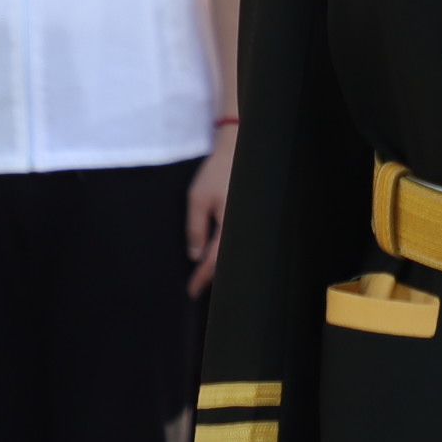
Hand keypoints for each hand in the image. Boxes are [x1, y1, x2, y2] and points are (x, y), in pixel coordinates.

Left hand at [187, 135, 236, 296]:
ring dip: (221, 266)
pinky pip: (239, 242)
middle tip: (197, 287)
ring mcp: (249, 224)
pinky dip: (228, 252)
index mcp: (230, 225)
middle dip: (213, 277)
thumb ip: (195, 227)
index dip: (202, 278)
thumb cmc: (217, 172)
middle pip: (229, 262)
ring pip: (235, 253)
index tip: (191, 291)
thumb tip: (195, 255)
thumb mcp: (198, 198)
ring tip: (206, 276)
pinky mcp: (251, 218)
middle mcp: (243, 228)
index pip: (215, 261)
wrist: (239, 150)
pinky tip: (219, 254)